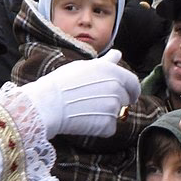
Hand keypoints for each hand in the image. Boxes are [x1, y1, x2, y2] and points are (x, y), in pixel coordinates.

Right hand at [20, 50, 140, 138]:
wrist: (47, 103)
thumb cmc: (61, 82)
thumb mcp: (84, 66)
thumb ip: (106, 62)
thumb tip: (117, 53)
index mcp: (112, 71)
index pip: (133, 82)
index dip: (131, 90)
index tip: (129, 95)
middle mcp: (116, 88)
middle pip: (125, 98)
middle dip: (114, 100)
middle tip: (93, 101)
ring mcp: (113, 107)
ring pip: (116, 113)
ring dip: (105, 113)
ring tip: (84, 108)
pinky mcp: (107, 125)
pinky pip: (109, 127)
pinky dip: (100, 127)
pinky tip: (84, 120)